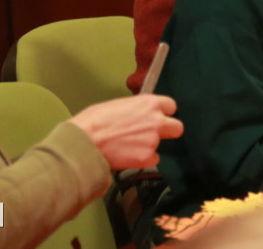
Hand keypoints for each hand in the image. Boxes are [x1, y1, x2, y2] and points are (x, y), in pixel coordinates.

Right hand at [68, 95, 182, 169]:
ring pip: (160, 145)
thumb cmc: (94, 121)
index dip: (164, 113)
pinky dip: (143, 160)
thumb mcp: (118, 105)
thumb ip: (136, 109)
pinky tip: (129, 156)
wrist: (85, 142)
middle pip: (177, 127)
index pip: (171, 106)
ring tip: (129, 146)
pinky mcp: (147, 158)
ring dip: (149, 146)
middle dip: (168, 131)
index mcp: (149, 103)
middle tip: (153, 134)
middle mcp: (156, 121)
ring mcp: (153, 140)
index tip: (158, 117)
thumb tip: (139, 114)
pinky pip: (153, 160)